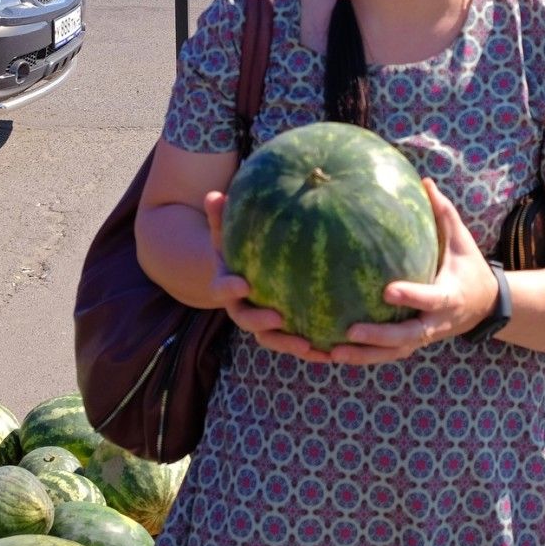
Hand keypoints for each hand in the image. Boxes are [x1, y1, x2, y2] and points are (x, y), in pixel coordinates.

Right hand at [201, 192, 331, 362]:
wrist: (248, 271)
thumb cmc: (241, 247)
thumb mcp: (229, 231)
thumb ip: (221, 216)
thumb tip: (213, 194)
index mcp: (228, 285)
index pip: (222, 289)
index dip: (230, 289)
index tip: (243, 284)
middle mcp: (242, 307)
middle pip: (246, 321)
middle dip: (261, 323)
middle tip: (278, 318)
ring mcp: (263, 322)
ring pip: (271, 339)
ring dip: (287, 344)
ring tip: (309, 346)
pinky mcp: (283, 331)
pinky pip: (294, 343)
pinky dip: (310, 350)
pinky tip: (331, 351)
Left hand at [323, 179, 498, 365]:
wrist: (485, 306)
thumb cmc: (467, 266)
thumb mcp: (461, 240)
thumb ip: (444, 213)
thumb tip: (425, 180)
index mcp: (450, 296)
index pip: (429, 298)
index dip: (411, 295)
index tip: (387, 289)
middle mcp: (437, 322)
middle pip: (408, 336)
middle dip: (380, 336)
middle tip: (350, 330)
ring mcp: (425, 337)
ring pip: (395, 352)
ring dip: (365, 355)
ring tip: (334, 353)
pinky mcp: (414, 343)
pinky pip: (388, 354)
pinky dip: (365, 358)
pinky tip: (335, 354)